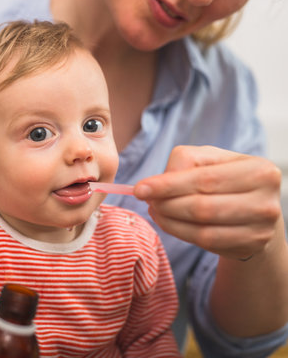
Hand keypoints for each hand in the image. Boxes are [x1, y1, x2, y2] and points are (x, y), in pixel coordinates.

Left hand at [134, 145, 282, 260]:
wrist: (255, 209)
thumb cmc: (226, 178)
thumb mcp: (209, 160)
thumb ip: (184, 162)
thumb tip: (154, 184)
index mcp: (260, 170)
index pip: (204, 179)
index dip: (168, 185)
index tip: (139, 189)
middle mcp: (266, 201)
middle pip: (202, 207)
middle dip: (166, 204)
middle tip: (148, 201)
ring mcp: (261, 229)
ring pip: (202, 228)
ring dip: (169, 220)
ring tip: (155, 210)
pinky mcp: (251, 247)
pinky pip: (206, 242)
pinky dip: (180, 233)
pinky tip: (168, 223)